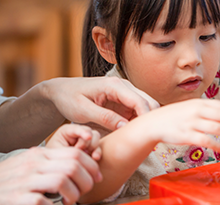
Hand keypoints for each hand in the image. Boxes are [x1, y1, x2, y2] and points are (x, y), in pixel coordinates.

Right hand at [0, 147, 101, 204]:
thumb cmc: (10, 179)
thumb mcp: (30, 164)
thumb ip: (51, 162)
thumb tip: (80, 166)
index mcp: (39, 154)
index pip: (75, 154)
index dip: (92, 166)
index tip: (97, 177)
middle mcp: (33, 164)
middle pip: (73, 166)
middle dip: (86, 181)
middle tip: (85, 192)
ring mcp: (24, 181)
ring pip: (62, 180)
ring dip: (73, 194)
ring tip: (71, 200)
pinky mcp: (18, 198)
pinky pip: (43, 201)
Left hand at [43, 77, 159, 129]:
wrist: (62, 91)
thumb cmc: (69, 98)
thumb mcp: (83, 110)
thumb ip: (104, 117)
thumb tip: (125, 126)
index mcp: (114, 86)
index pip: (140, 101)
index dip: (146, 118)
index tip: (144, 136)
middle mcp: (124, 86)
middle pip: (149, 102)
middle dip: (149, 120)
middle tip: (145, 140)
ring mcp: (126, 93)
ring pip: (147, 106)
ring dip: (145, 121)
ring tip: (139, 138)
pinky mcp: (125, 100)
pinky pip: (138, 111)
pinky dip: (138, 122)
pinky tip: (132, 134)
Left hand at [46, 124, 101, 160]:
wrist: (55, 168)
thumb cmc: (52, 159)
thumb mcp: (57, 154)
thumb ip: (68, 151)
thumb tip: (83, 152)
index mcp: (67, 131)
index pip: (76, 128)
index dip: (83, 132)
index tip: (88, 137)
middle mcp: (77, 133)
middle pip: (89, 131)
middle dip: (86, 143)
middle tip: (80, 152)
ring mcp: (85, 140)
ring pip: (96, 138)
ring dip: (93, 147)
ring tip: (85, 155)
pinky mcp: (90, 148)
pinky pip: (98, 148)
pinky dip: (97, 152)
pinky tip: (95, 158)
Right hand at [138, 99, 219, 153]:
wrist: (153, 123)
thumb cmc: (175, 116)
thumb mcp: (191, 106)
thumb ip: (206, 108)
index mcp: (200, 103)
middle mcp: (197, 111)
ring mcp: (191, 123)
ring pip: (217, 128)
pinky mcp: (186, 136)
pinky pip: (206, 141)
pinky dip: (217, 145)